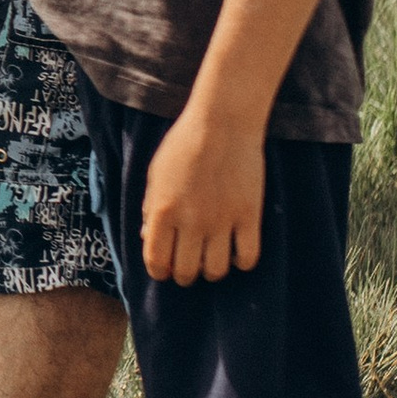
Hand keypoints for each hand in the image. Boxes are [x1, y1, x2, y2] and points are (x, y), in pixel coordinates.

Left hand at [141, 99, 264, 283]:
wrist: (223, 123)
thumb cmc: (184, 144)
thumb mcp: (155, 174)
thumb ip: (149, 208)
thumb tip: (146, 237)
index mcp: (163, 211)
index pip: (156, 261)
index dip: (159, 272)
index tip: (164, 270)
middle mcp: (191, 222)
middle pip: (186, 272)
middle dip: (184, 274)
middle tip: (188, 265)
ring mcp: (222, 221)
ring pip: (216, 271)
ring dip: (211, 270)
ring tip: (211, 258)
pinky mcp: (249, 216)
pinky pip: (247, 257)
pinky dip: (241, 261)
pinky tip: (236, 250)